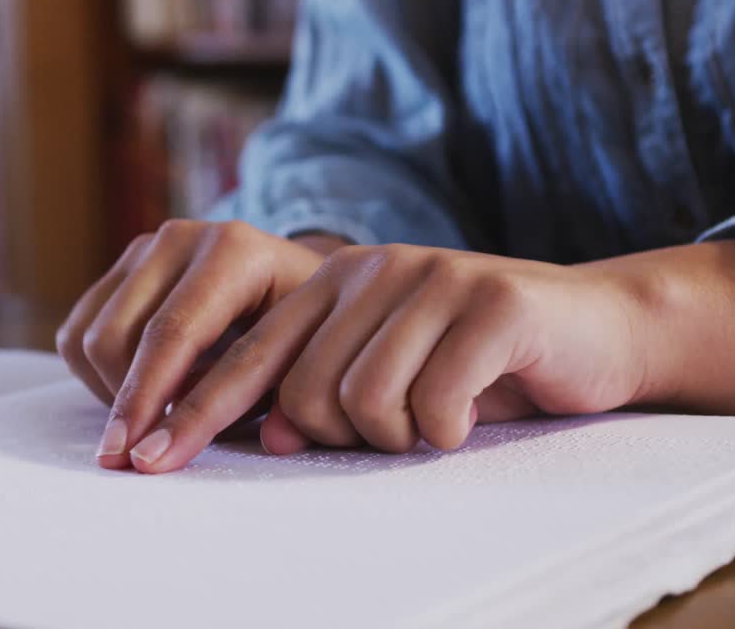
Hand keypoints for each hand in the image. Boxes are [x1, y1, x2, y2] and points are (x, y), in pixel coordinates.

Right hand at [54, 220, 330, 468]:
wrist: (296, 282)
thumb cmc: (301, 331)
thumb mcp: (296, 362)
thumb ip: (247, 398)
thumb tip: (173, 443)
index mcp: (233, 252)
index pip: (172, 334)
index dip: (148, 401)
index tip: (135, 458)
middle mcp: (181, 238)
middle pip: (115, 338)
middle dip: (125, 406)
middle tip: (148, 453)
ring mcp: (144, 248)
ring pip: (87, 338)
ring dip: (112, 393)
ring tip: (158, 415)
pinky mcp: (120, 268)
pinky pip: (76, 334)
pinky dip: (98, 376)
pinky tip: (143, 390)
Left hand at [123, 243, 650, 472]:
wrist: (590, 331)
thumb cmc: (475, 365)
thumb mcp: (386, 377)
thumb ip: (319, 392)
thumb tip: (265, 432)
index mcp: (331, 283)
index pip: (244, 355)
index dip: (191, 413)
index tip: (143, 464)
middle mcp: (371, 269)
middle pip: (304, 392)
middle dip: (344, 436)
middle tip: (397, 429)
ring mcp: (432, 277)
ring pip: (365, 399)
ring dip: (400, 436)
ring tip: (435, 420)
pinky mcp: (493, 302)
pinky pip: (436, 399)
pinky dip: (449, 429)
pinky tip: (469, 416)